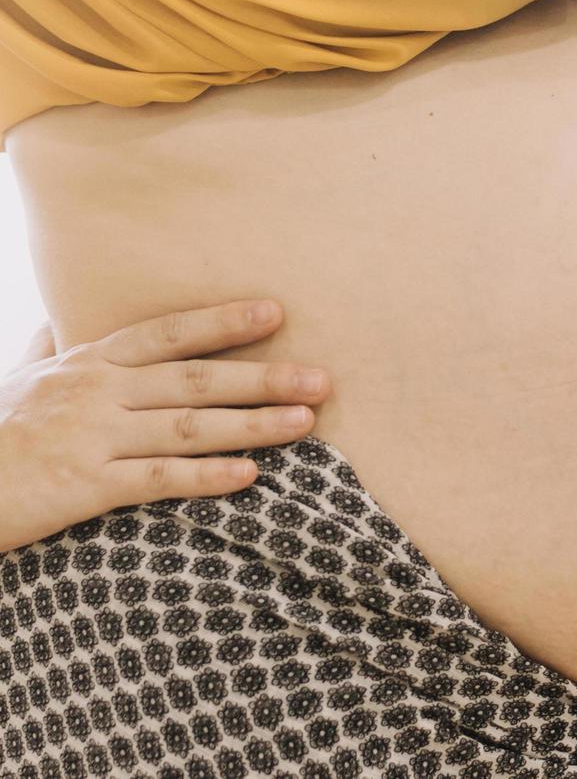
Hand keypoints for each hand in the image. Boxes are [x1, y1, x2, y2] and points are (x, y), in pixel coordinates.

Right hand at [0, 299, 332, 551]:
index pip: (166, 333)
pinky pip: (156, 480)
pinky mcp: (83, 487)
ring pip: (187, 426)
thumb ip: (49, 344)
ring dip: (252, 423)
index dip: (223, 322)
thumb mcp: (19, 377)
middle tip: (323, 378)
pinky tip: (250, 476)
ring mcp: (91, 437)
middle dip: (263, 376)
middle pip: (194, 377)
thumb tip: (62, 316)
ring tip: (306, 422)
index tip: (277, 313)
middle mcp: (95, 392)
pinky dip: (207, 476)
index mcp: (88, 362)